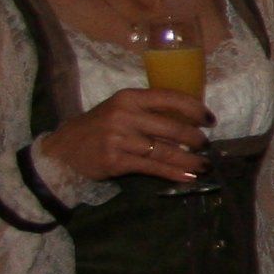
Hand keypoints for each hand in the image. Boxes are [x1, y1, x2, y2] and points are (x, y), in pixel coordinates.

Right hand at [40, 87, 213, 187]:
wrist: (63, 150)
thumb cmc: (99, 128)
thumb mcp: (120, 110)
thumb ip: (149, 112)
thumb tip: (190, 122)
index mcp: (129, 97)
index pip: (171, 99)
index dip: (195, 109)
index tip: (210, 120)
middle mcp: (124, 115)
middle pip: (172, 128)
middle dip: (196, 139)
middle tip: (206, 146)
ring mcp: (119, 139)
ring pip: (165, 151)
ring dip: (190, 160)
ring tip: (205, 165)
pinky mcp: (115, 160)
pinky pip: (152, 167)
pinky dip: (174, 173)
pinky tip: (189, 176)